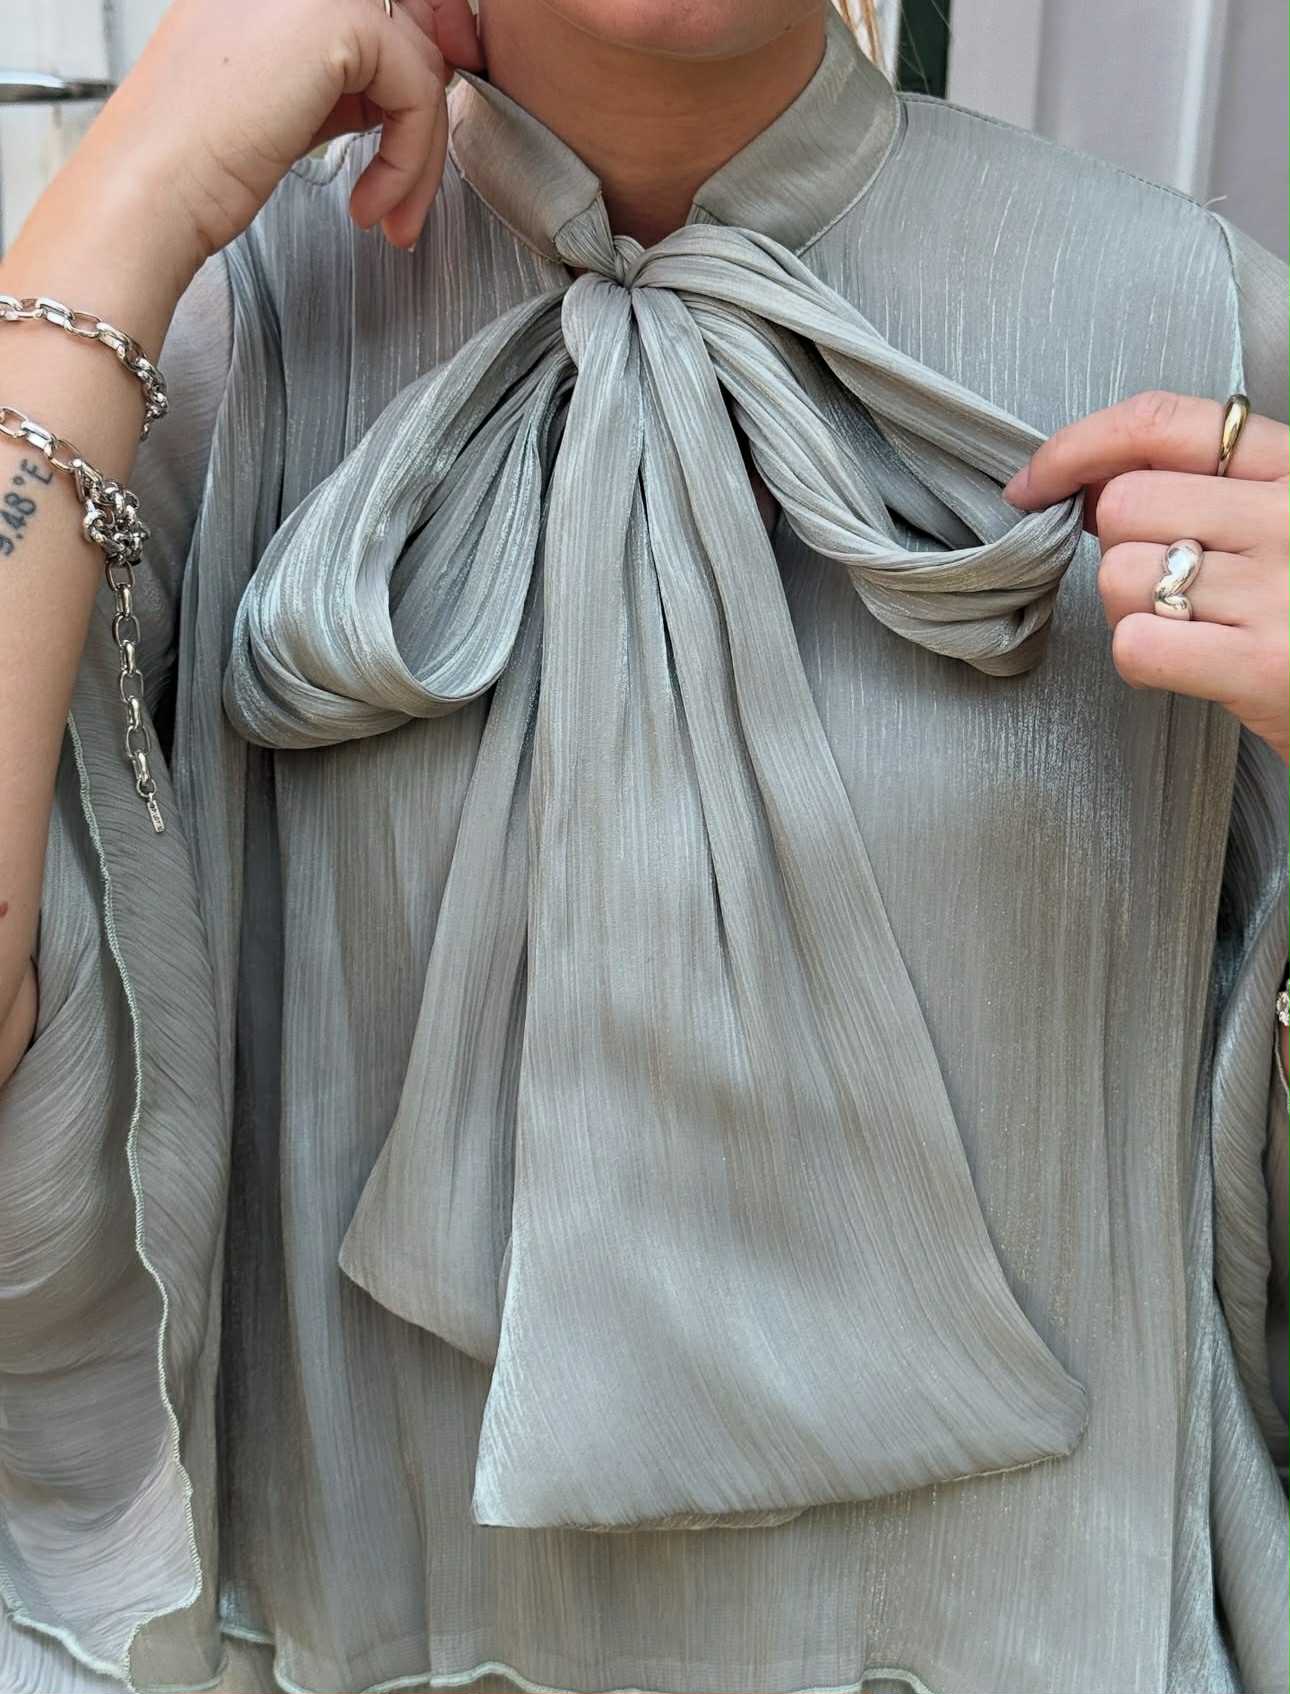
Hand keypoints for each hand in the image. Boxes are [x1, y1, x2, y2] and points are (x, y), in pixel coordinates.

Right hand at [95, 0, 482, 269]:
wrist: (151, 185)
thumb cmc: (194, 156)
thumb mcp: (285, 96)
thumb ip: (343, 74)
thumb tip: (408, 82)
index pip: (380, 3)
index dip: (422, 44)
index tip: (427, 111)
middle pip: (413, 16)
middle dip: (434, 97)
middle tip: (422, 168)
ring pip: (422, 61)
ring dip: (422, 151)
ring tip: (390, 208)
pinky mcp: (337, 24)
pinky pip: (418, 92)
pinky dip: (411, 161)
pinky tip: (372, 202)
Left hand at [1002, 390, 1289, 761]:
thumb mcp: (1283, 521)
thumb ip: (1207, 487)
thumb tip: (1093, 477)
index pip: (1163, 422)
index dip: (1078, 446)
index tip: (1039, 482)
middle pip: (1124, 505)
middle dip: (1119, 550)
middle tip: (1161, 584)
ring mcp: (1280, 591)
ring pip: (1120, 576)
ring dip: (1129, 610)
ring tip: (1187, 626)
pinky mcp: (1263, 667)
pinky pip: (1137, 645)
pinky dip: (1142, 661)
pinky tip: (1184, 665)